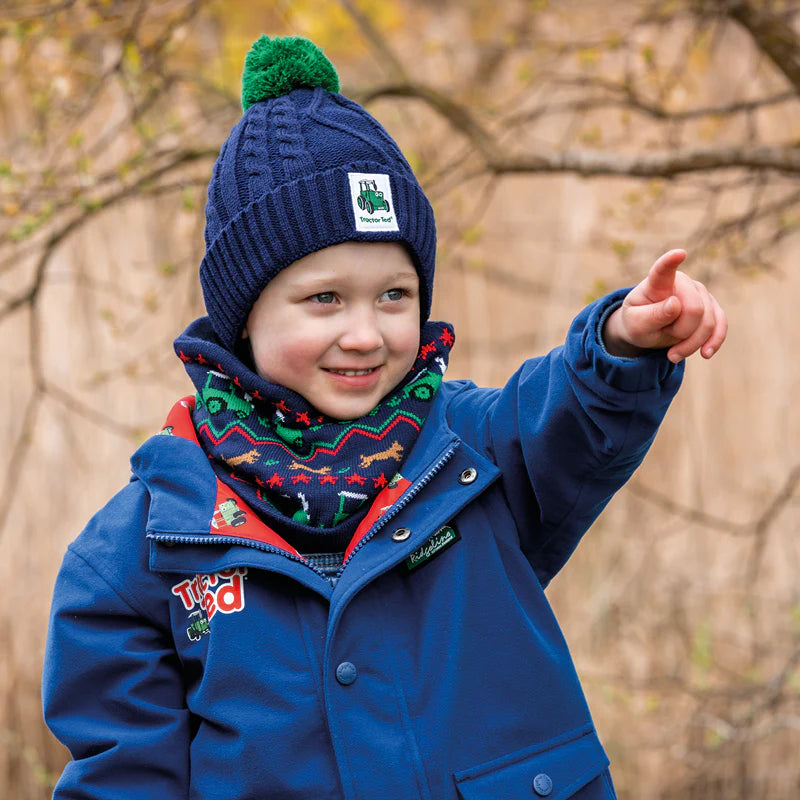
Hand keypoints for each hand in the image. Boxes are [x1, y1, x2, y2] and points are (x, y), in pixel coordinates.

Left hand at [602, 249, 727, 362]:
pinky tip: (705, 353)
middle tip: (663, 337)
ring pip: (709, 321)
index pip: (663, 270)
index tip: (678, 254)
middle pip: (694, 309)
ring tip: (672, 354)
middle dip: (681, 331)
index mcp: (657, 283)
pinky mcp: (711, 308)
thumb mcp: (636, 324)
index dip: (670, 262)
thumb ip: (652, 315)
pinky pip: (720, 325)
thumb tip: (675, 304)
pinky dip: (713, 341)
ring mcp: (700, 293)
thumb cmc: (637, 322)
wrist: (647, 330)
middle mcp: (682, 283)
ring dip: (691, 344)